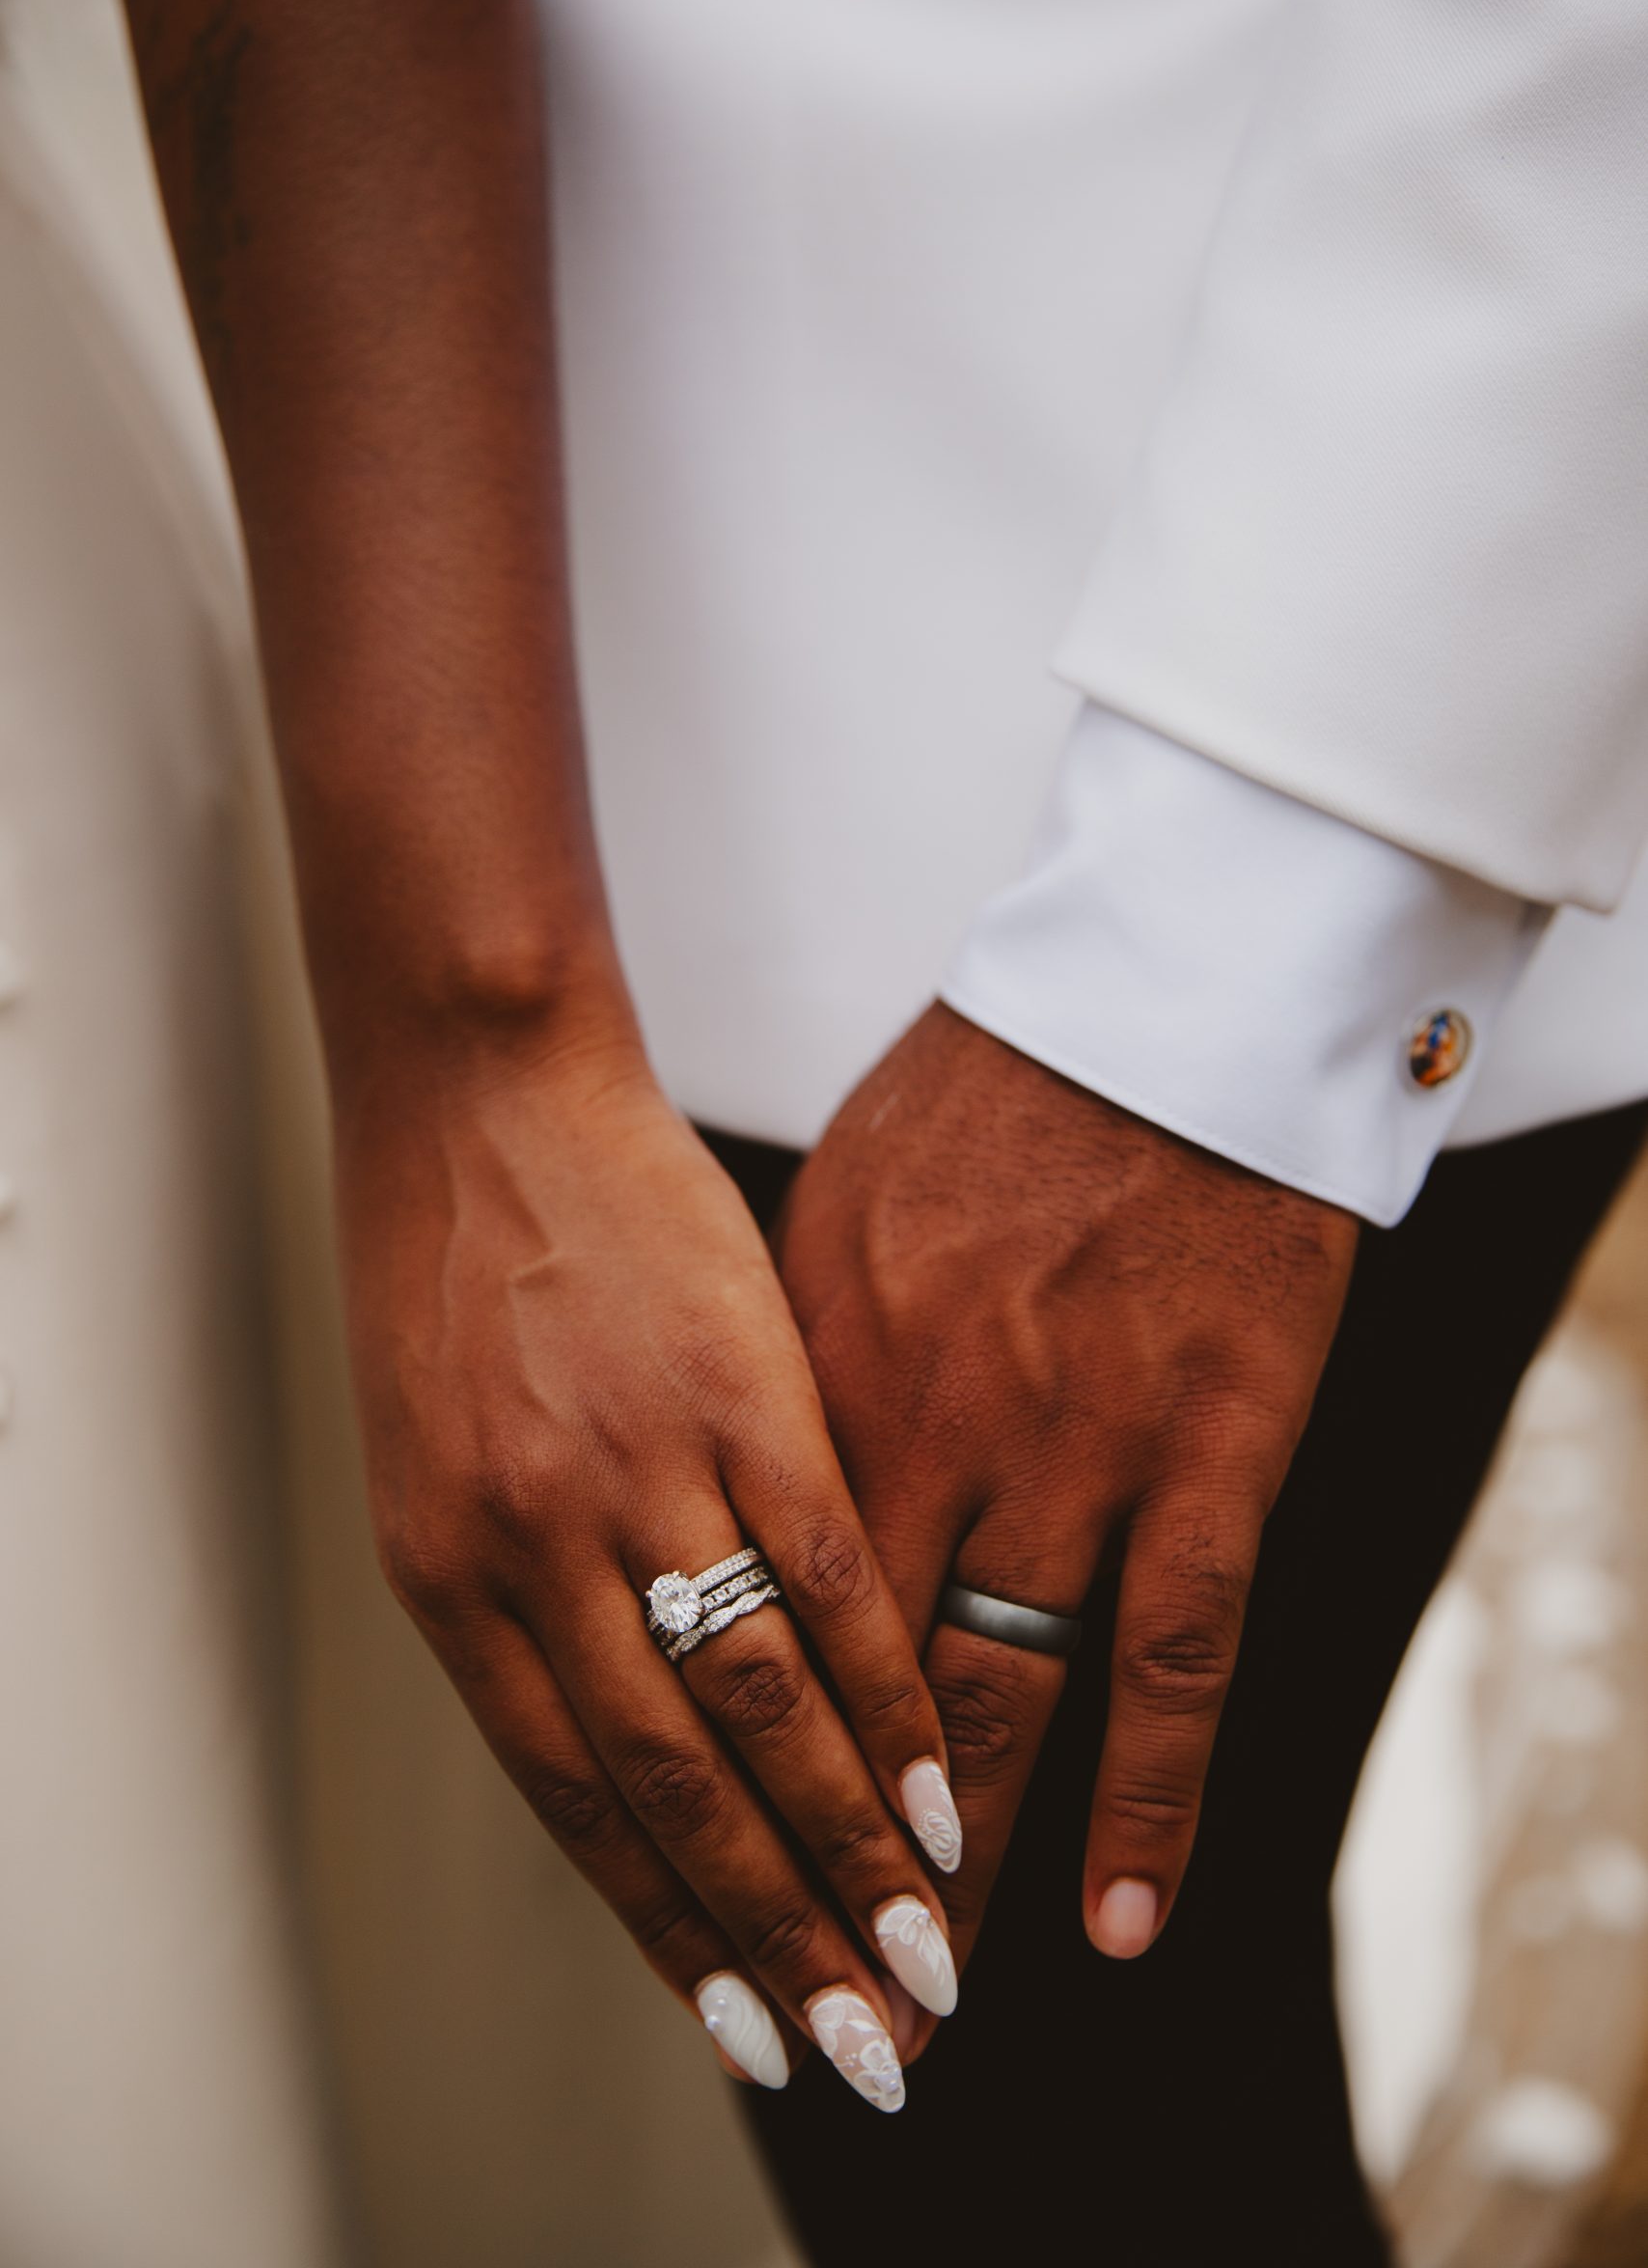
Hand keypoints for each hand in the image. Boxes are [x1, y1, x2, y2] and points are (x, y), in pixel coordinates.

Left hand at [332, 1023, 961, 2105]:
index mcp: (451, 1581)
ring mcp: (643, 1474)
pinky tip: (947, 1773)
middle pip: (678, 1790)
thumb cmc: (472, 1270)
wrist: (489, 1086)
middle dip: (781, 1933)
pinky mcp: (749, 1397)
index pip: (578, 1804)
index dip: (676, 1928)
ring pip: (764, 1708)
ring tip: (930, 1951)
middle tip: (867, 2048)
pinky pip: (834, 1582)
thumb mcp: (456, 1457)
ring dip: (856, 1847)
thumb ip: (535, 1596)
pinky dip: (894, 1694)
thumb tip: (616, 1727)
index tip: (756, 2029)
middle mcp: (534, 1554)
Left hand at [778, 1002, 1356, 2013]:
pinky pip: (1171, 1656)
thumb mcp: (823, 1226)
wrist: (1151, 1006)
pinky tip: (1111, 1920)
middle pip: (845, 1694)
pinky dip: (1142, 1798)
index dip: (717, 1768)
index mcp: (815, 1382)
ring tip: (922, 2001)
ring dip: (954, 1867)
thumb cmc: (973, 1102)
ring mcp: (1069, 1450)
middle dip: (816, 1858)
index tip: (693, 1881)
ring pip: (991, 1703)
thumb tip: (728, 1491)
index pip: (739, 1624)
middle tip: (793, 1994)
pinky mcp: (1204, 1447)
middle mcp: (927, 1436)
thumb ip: (774, 1376)